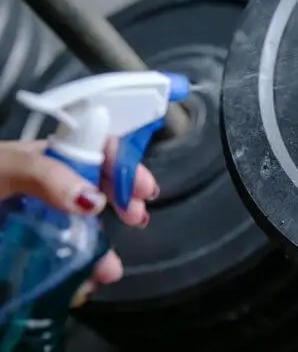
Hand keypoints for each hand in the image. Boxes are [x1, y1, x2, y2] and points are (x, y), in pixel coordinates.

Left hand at [0, 140, 158, 305]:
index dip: (125, 165)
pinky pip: (61, 265)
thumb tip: (95, 199)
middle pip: (98, 192)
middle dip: (123, 206)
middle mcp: (46, 190)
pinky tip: (80, 286)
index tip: (143, 189)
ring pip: (82, 234)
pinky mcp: (26, 258)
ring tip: (106, 272)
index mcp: (43, 160)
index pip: (97, 151)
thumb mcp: (2, 168)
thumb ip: (46, 174)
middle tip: (137, 220)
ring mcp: (37, 226)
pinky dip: (77, 277)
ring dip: (102, 252)